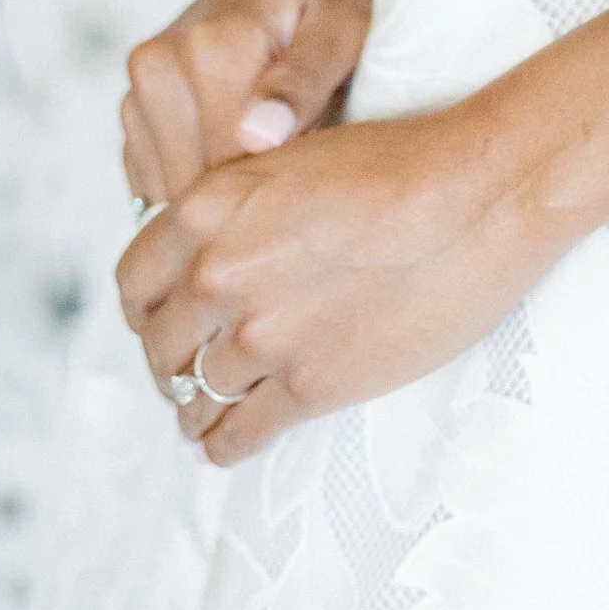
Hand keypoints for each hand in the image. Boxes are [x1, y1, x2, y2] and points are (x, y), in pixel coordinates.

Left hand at [117, 99, 556, 467]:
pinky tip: (224, 447)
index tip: (158, 320)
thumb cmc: (402, 164)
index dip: (143, 308)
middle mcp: (219, 273)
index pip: (134, 279)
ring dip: (196, 408)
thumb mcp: (295, 161)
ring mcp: (261, 334)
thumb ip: (243, 209)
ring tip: (203, 416)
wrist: (474, 196)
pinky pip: (238, 435)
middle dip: (169, 361)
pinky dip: (223, 446)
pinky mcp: (309, 385)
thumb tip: (219, 248)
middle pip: (159, 343)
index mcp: (210, 207)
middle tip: (185, 372)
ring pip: (196, 394)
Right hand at [118, 0, 373, 206]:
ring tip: (264, 137)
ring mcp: (137, 87)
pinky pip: (154, 180)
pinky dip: (193, 179)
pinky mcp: (132, 107)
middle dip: (244, 184)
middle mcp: (158, 64)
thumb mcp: (338, 28)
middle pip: (192, 182)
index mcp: (211, 46)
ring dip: (217, 184)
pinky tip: (232, 143)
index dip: (275, 179)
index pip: (228, 165)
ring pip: (169, 189)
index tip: (312, 152)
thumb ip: (303, 81)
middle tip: (293, 142)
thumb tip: (259, 137)